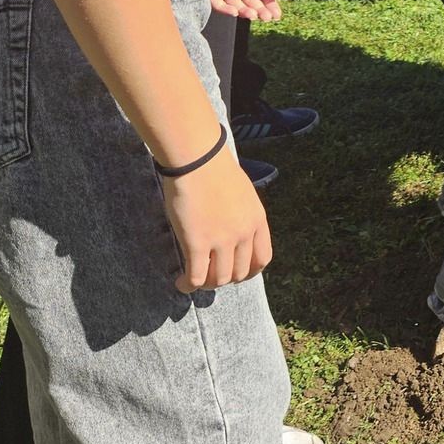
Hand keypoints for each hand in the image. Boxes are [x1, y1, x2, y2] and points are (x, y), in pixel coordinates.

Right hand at [159, 150, 272, 291]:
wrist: (197, 158)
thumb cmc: (214, 168)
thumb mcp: (243, 193)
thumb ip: (242, 215)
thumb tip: (232, 231)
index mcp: (257, 220)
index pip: (262, 258)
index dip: (249, 272)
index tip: (237, 273)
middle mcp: (243, 233)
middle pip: (240, 273)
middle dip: (224, 278)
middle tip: (209, 275)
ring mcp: (222, 240)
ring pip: (219, 279)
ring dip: (207, 284)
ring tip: (194, 279)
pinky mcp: (198, 243)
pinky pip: (196, 277)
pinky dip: (189, 285)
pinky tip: (181, 282)